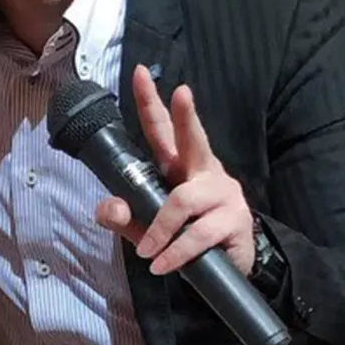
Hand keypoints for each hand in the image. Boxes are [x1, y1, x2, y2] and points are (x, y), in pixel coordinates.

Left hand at [95, 64, 254, 276]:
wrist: (228, 271)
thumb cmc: (184, 238)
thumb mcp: (147, 228)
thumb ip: (126, 217)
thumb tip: (109, 208)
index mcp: (181, 166)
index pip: (163, 131)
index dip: (151, 103)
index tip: (138, 74)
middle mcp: (205, 172)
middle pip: (193, 140)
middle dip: (185, 117)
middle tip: (180, 93)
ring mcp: (223, 194)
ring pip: (183, 201)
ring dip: (160, 229)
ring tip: (148, 252)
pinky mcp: (235, 222)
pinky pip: (198, 233)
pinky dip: (176, 251)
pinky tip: (162, 264)